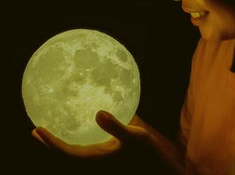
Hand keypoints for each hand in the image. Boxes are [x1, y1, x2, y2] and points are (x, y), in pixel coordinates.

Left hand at [32, 111, 152, 158]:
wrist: (155, 163)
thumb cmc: (146, 151)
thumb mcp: (135, 136)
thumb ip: (116, 127)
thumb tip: (98, 113)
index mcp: (97, 157)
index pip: (67, 153)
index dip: (51, 143)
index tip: (38, 129)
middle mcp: (94, 157)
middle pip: (65, 153)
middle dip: (50, 143)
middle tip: (36, 130)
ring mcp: (99, 154)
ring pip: (74, 148)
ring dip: (60, 140)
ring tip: (50, 128)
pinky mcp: (104, 149)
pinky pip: (84, 142)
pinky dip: (75, 134)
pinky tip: (78, 121)